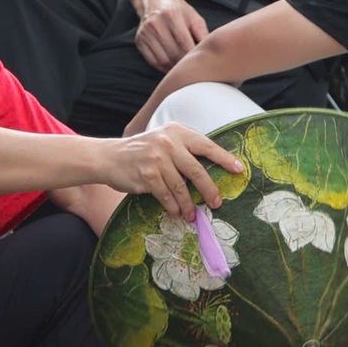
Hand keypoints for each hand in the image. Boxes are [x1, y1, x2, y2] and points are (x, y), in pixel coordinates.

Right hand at [100, 122, 242, 218]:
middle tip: (217, 203)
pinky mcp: (147, 175)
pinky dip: (173, 207)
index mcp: (176, 131)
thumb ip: (183, 149)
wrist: (108, 157)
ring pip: (181, 187)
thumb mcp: (163, 140)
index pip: (206, 145)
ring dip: (188, 205)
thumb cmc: (141, 152)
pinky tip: (175, 212)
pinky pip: (166, 196)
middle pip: (197, 170)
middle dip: (209, 189)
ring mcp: (157, 158)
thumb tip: (211, 170)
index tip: (239, 169)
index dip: (224, 158)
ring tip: (192, 215)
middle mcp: (168, 142)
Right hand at [134, 0, 209, 71]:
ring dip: (175, 68)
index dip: (193, 56)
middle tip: (194, 68)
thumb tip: (210, 53)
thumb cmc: (177, 9)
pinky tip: (172, 67)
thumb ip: (203, 34)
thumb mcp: (193, 17)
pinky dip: (163, 68)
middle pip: (173, 53)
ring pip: (163, 60)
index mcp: (171, 15)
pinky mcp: (139, 41)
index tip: (201, 62)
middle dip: (185, 63)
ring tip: (184, 68)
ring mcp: (145, 33)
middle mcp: (156, 24)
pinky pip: (153, 61)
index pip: (184, 43)